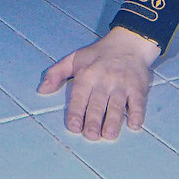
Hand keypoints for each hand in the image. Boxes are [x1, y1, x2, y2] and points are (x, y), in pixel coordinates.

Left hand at [38, 27, 159, 140]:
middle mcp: (104, 79)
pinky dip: (137, 113)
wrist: (128, 43)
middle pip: (98, 103)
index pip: (80, 96)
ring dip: (113, 120)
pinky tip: (134, 125)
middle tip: (91, 136)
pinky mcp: (137, 87)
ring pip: (117, 104)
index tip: (74, 126)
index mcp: (87, 74)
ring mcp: (122, 83)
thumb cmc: (98, 54)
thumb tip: (41, 90)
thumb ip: (56, 73)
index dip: (76, 111)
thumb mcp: (75, 59)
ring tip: (109, 134)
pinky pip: (137, 102)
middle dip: (94, 120)